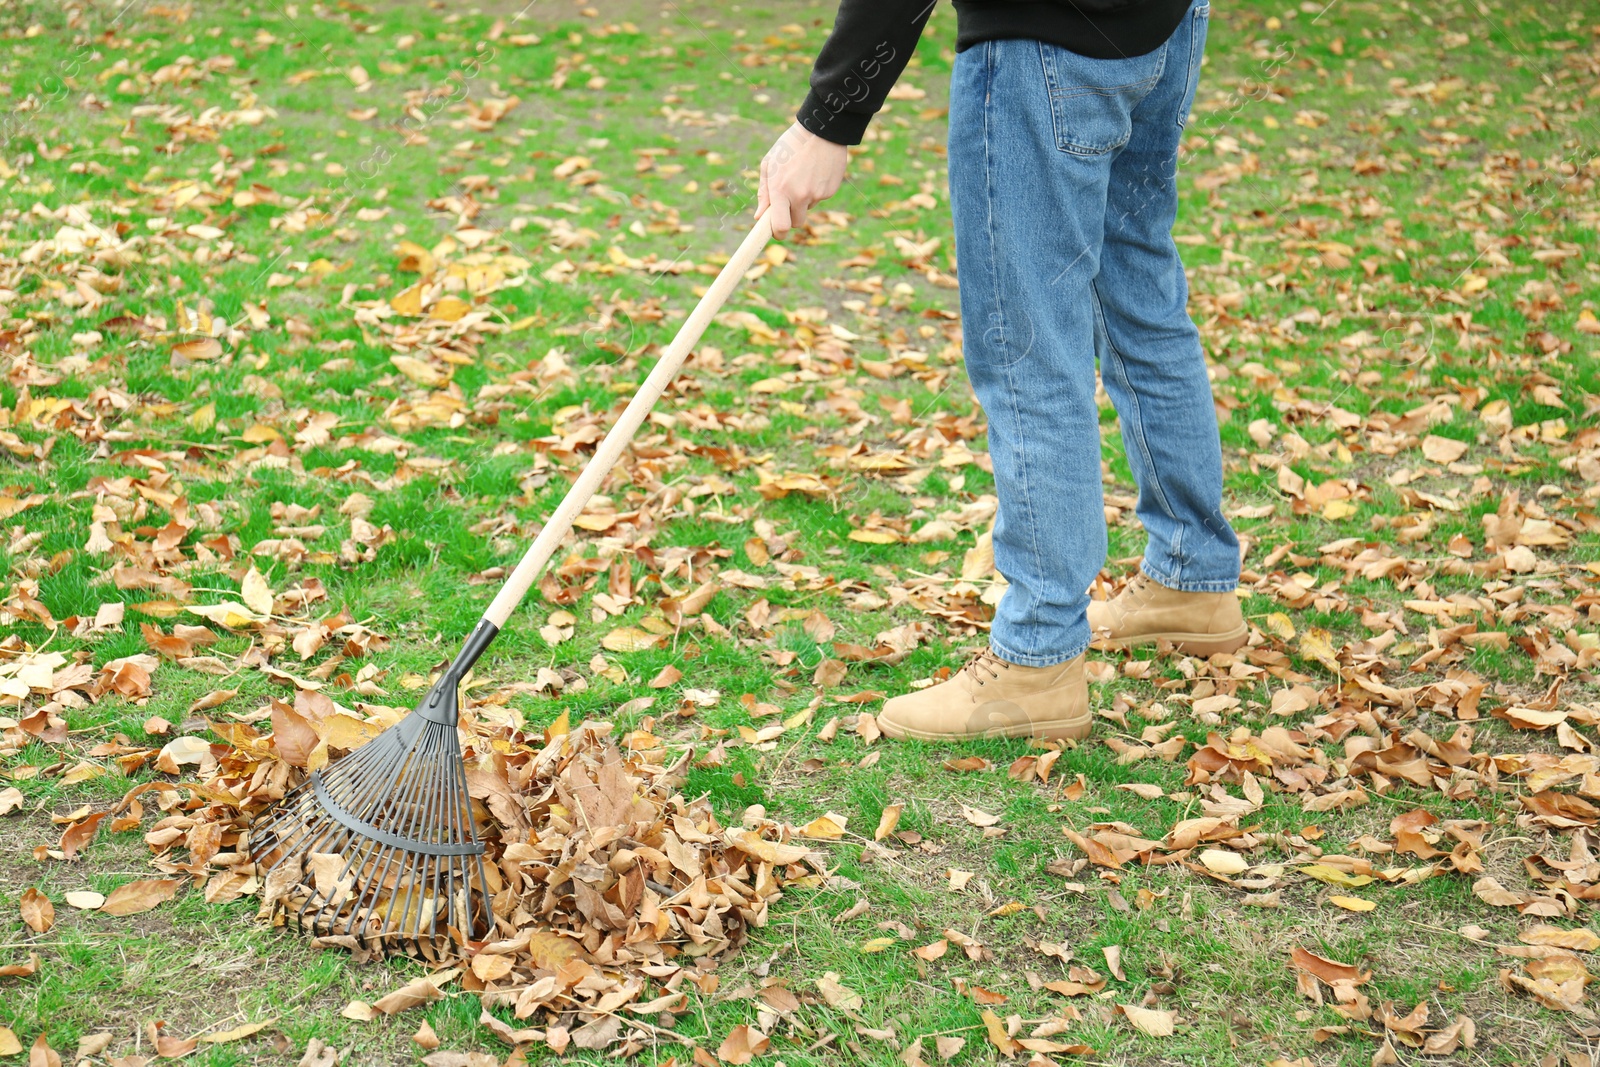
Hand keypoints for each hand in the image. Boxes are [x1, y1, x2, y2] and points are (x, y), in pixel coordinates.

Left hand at [757, 121, 847, 238]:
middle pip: (795, 223)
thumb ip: (764, 192)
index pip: (780, 227)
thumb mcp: (770, 164)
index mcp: (781, 190)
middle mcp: (800, 196)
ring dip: (803, 200)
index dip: (777, 233)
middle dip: (791, 216)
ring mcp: (817, 194)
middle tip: (788, 199)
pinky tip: (814, 172)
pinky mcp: (830, 190)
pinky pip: (819, 197)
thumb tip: (759, 217)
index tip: (776, 232)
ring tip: (802, 175)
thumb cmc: (789, 145)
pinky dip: (816, 190)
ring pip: (808, 208)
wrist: (821, 129)